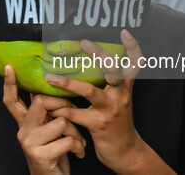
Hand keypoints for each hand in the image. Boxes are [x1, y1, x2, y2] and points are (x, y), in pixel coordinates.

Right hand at [3, 65, 85, 174]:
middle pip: (41, 102)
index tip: (9, 67)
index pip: (12, 101)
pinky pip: (66, 139)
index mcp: (24, 124)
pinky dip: (78, 146)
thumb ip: (44, 114)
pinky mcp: (39, 156)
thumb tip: (43, 89)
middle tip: (75, 117)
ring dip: (76, 132)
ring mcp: (29, 144)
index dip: (9, 84)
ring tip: (78, 143)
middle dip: (63, 105)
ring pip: (60, 121)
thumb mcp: (47, 133)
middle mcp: (23, 132)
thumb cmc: (55, 156)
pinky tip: (78, 154)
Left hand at [46, 30, 174, 173]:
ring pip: (90, 91)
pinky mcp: (99, 125)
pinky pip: (77, 114)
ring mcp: (110, 110)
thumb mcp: (119, 100)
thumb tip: (92, 61)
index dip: (131, 47)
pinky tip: (50, 106)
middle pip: (113, 70)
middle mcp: (120, 96)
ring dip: (68, 82)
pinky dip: (62, 109)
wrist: (125, 152)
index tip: (124, 31)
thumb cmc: (117, 122)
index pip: (134, 63)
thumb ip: (109, 83)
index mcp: (125, 88)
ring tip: (51, 77)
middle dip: (99, 54)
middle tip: (84, 42)